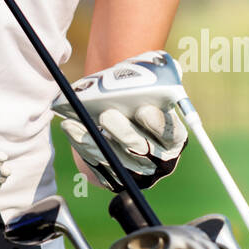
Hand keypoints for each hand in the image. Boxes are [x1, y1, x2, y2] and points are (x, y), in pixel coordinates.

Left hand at [52, 60, 187, 190]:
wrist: (116, 113)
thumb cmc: (137, 95)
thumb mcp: (154, 84)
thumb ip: (165, 77)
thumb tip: (177, 70)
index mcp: (174, 138)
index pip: (173, 136)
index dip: (159, 125)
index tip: (143, 109)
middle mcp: (158, 160)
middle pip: (142, 149)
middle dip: (124, 132)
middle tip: (108, 113)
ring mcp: (135, 172)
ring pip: (116, 158)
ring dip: (98, 139)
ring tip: (83, 119)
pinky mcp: (112, 178)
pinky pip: (96, 164)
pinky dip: (82, 144)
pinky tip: (71, 127)